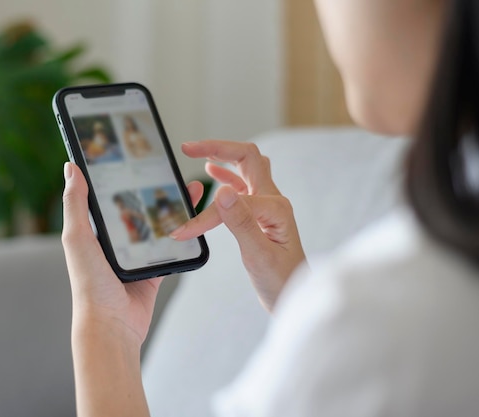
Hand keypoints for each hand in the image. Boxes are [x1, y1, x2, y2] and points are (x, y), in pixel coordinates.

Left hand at [61, 162, 204, 346]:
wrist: (112, 325)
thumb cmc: (90, 284)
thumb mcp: (78, 238)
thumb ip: (75, 204)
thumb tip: (71, 166)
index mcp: (94, 230)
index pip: (108, 194)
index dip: (120, 174)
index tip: (135, 154)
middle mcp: (114, 241)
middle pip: (137, 206)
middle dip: (153, 186)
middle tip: (169, 166)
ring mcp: (135, 254)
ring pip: (157, 223)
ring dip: (172, 206)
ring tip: (189, 187)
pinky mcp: (153, 269)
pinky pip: (170, 246)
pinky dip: (182, 233)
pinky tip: (193, 218)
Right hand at [170, 140, 306, 310]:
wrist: (294, 298)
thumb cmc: (282, 282)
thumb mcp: (259, 256)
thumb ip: (241, 223)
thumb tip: (221, 191)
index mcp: (275, 208)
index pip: (232, 199)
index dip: (205, 214)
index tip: (183, 230)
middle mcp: (273, 201)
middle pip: (247, 158)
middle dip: (218, 148)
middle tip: (188, 147)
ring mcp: (268, 206)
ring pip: (246, 167)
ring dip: (222, 156)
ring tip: (196, 152)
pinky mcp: (261, 214)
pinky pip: (243, 184)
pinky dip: (225, 174)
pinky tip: (212, 172)